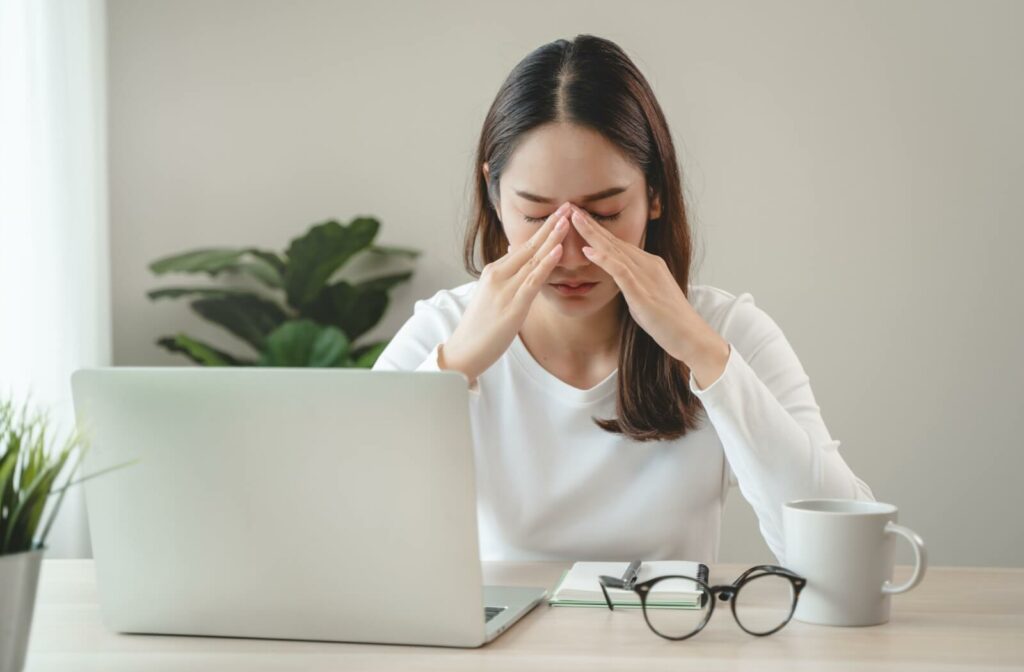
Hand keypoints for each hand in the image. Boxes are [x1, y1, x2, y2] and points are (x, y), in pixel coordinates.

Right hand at [441, 201, 572, 384]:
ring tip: (568, 220)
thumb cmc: (479, 326)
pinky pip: (533, 281)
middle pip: (529, 246)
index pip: (523, 246)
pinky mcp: (512, 306)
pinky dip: (546, 264)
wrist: (463, 351)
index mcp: (495, 271)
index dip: (544, 229)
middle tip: (569, 205)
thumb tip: (514, 251)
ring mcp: (505, 289)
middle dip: (551, 225)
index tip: (559, 213)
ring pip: (533, 259)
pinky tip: (558, 251)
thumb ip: (504, 274)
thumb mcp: (491, 294)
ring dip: (553, 238)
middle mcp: (498, 275)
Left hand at [568, 205, 697, 361]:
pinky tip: (588, 250)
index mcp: (649, 264)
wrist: (691, 336)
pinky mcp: (642, 292)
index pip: (618, 243)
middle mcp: (647, 264)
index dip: (598, 230)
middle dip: (591, 223)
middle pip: (614, 240)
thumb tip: (621, 282)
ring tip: (574, 218)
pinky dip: (603, 259)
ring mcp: (645, 276)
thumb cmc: (670, 321)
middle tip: (571, 207)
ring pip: (614, 250)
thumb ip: (634, 284)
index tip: (580, 218)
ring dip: (592, 234)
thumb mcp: (649, 296)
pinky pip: (620, 271)